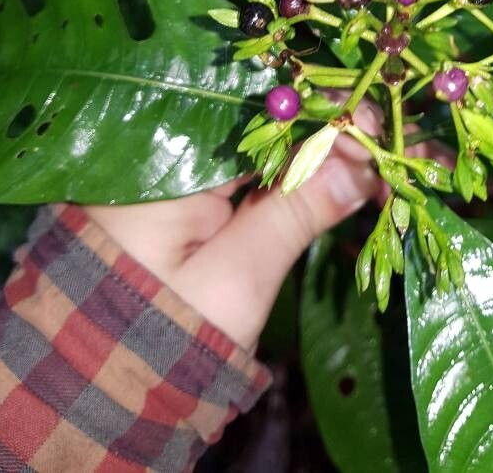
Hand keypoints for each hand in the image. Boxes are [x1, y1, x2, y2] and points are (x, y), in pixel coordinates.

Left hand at [85, 98, 382, 350]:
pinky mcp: (188, 194)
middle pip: (264, 120)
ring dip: (318, 150)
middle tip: (388, 147)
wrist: (104, 383)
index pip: (259, 111)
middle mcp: (169, 149)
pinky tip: (341, 175)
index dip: (323, 112)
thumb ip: (297, 212)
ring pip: (263, 142)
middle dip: (329, 129)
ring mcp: (178, 170)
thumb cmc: (166, 334)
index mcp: (169, 159)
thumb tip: (363, 164)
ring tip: (376, 160)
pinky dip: (295, 172)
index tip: (375, 124)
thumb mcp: (236, 279)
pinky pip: (251, 168)